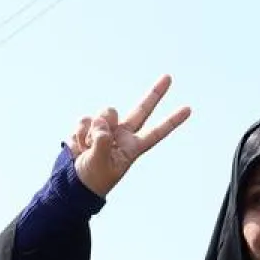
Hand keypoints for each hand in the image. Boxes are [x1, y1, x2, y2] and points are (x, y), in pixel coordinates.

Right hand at [67, 75, 190, 197]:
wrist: (71, 182)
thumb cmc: (91, 180)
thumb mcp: (100, 164)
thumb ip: (102, 141)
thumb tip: (101, 122)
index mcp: (132, 148)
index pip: (157, 132)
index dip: (172, 121)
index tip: (188, 109)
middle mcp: (122, 135)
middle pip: (141, 110)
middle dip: (155, 94)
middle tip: (169, 77)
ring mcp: (106, 129)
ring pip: (106, 112)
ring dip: (93, 128)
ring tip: (87, 148)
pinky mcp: (89, 126)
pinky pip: (85, 119)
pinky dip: (79, 132)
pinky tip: (78, 146)